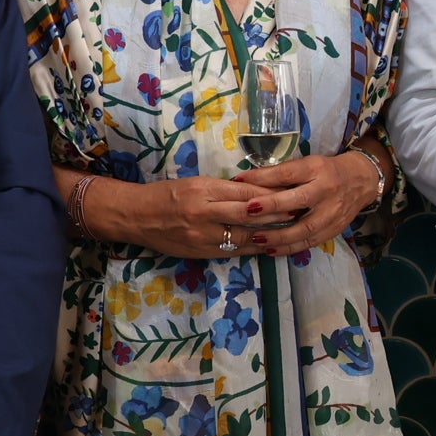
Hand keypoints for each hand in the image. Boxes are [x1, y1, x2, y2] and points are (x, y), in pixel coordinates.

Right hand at [101, 175, 300, 260]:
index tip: (290, 191)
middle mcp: (204, 212)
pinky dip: (252, 248)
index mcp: (203, 190)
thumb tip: (255, 191)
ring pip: (244, 236)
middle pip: (249, 215)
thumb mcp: (195, 183)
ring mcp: (203, 235)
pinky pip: (233, 251)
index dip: (270, 194)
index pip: (244, 191)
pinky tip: (268, 246)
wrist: (136, 217)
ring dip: (269, 234)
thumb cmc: (166, 194)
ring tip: (290, 230)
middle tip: (299, 211)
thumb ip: (223, 189)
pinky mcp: (202, 252)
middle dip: (276, 214)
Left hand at [238, 149, 384, 250]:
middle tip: (248, 212)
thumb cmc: (327, 170)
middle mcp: (326, 190)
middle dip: (273, 206)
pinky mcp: (335, 228)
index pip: (288, 172)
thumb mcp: (307, 164)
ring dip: (280, 235)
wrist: (362, 181)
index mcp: (317, 169)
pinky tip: (272, 250)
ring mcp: (333, 212)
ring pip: (306, 227)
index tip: (240, 181)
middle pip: (299, 200)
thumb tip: (246, 180)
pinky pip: (311, 241)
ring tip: (257, 239)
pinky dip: (291, 247)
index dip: (264, 177)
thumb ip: (282, 173)